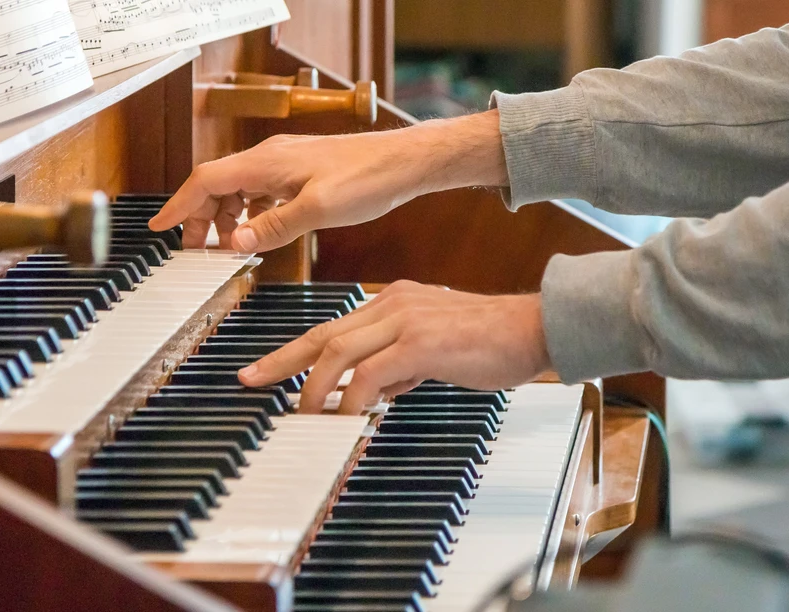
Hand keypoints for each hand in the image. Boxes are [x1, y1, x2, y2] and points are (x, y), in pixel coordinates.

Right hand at [148, 110, 506, 251]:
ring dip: (225, 218)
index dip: (179, 205)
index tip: (159, 227)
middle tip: (194, 251)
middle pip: (216, 185)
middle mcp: (269, 159)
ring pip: (237, 190)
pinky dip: (249, 214)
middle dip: (199, 218)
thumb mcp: (318, 210)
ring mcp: (284, 164)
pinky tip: (257, 234)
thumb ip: (273, 227)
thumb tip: (235, 242)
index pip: (205, 180)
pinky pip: (259, 192)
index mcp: (266, 163)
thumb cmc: (368, 179)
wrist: (404, 163)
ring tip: (225, 249)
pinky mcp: (299, 173)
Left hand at [237, 281, 552, 413]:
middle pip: (322, 334)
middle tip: (252, 381)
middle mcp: (392, 302)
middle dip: (282, 362)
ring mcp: (405, 319)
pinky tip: (350, 418)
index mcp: (393, 300)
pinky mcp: (421, 342)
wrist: (536, 328)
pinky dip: (353, 398)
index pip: (332, 327)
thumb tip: (374, 392)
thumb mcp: (435, 351)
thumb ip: (401, 365)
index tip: (265, 369)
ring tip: (304, 416)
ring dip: (315, 388)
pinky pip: (371, 373)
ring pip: (338, 351)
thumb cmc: (493, 342)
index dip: (294, 350)